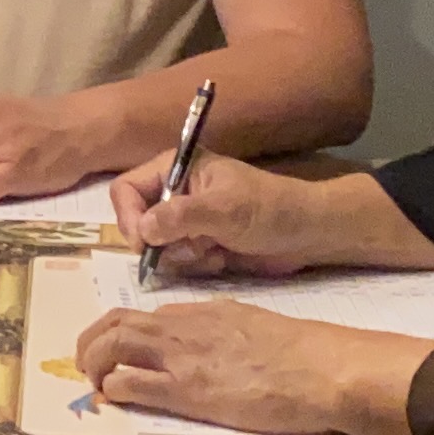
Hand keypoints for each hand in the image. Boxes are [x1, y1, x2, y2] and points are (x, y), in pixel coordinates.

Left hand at [70, 299, 432, 434]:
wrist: (322, 368)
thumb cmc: (300, 352)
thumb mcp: (253, 325)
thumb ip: (222, 330)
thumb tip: (207, 343)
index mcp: (201, 311)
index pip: (146, 314)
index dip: (123, 331)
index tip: (116, 349)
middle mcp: (183, 327)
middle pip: (116, 322)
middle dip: (92, 341)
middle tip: (87, 364)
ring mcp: (182, 357)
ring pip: (114, 345)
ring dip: (94, 362)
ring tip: (92, 382)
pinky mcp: (186, 391)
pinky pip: (132, 384)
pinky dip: (114, 389)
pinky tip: (113, 399)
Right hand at [104, 152, 433, 280]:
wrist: (307, 233)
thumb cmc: (268, 209)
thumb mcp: (224, 209)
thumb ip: (180, 216)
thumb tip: (142, 229)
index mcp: (175, 169)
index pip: (126, 189)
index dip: (127, 216)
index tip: (143, 243)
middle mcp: (175, 193)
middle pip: (137, 222)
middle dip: (161, 242)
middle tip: (192, 248)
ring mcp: (186, 221)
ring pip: (156, 247)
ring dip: (182, 256)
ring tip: (213, 251)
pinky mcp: (199, 244)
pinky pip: (177, 262)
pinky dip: (196, 265)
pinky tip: (222, 257)